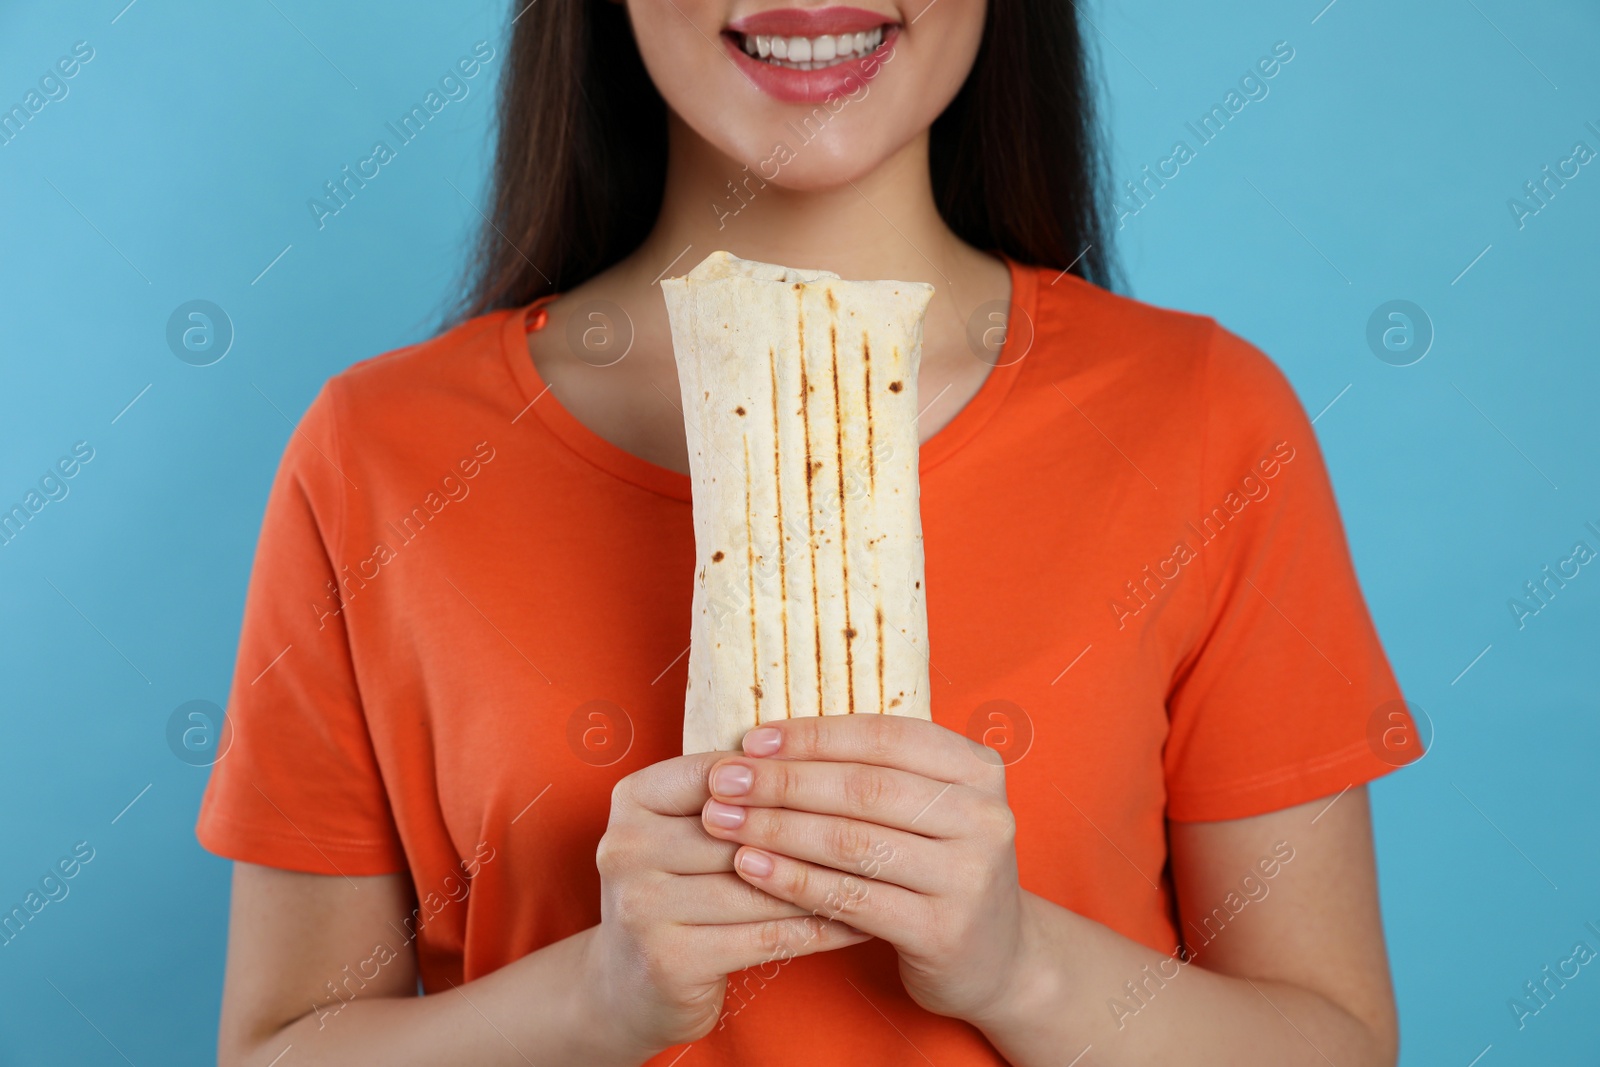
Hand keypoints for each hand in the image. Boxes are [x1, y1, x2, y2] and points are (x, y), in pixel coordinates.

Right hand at [584, 750, 871, 1058]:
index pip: (724, 770)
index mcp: (634, 798)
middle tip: (888, 825)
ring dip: (831, 879)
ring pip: (762, 883)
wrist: (624, 986)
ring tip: (886, 872)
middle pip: (745, 829)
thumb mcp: (685, 831)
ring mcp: (642, 905)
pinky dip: (820, 927)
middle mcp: (626, 845)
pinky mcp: (670, 959)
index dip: (789, 775)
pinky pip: (767, 936)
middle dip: (818, 830)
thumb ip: (737, 795)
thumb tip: (832, 752)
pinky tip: (862, 922)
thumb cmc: (678, 891)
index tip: (856, 775)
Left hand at [697, 715, 1034, 1024]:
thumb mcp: (928, 807)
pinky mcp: (943, 930)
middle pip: (864, 788)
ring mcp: (969, 875)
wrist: (997, 958)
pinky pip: (851, 897)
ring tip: (723, 822)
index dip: (813, 736)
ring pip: (853, 842)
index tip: (752, 740)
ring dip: (777, 829)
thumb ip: (873, 770)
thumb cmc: (938, 867)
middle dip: (783, 781)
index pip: (884, 737)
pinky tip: (751, 868)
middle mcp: (985, 816)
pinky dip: (794, 880)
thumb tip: (768, 740)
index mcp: (978, 768)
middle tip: (723, 780)